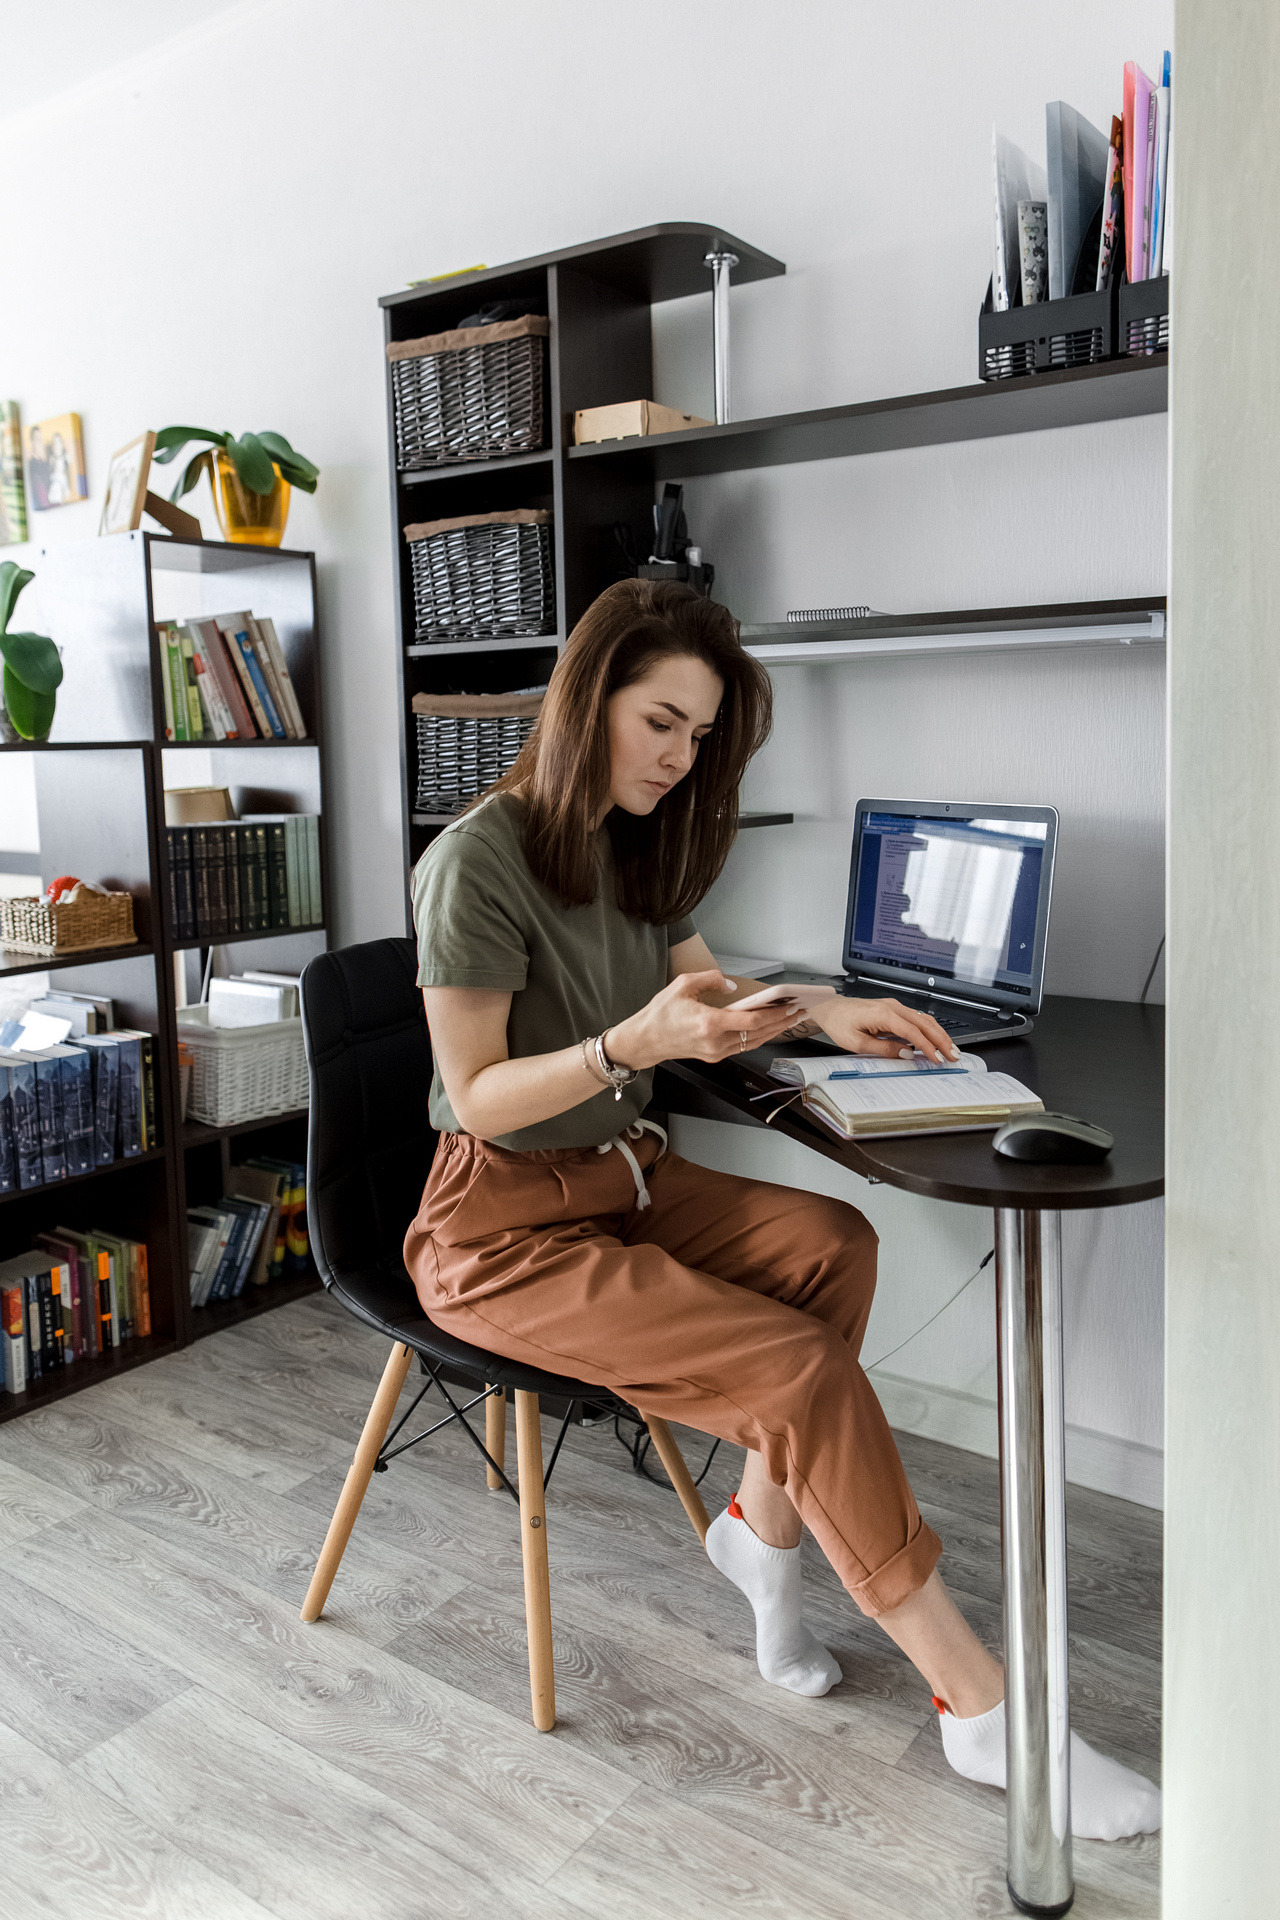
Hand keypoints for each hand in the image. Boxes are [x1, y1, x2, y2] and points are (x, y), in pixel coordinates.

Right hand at [606, 970, 802, 1068]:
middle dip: (782, 1023)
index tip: (789, 1006)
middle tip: (799, 1011)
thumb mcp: (682, 984)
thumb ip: (710, 979)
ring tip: (789, 1019)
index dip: (775, 1015)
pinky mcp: (714, 1056)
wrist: (644, 1040)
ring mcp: (715, 1052)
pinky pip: (742, 1047)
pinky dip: (758, 1037)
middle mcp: (715, 1042)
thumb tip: (731, 985)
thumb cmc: (660, 1013)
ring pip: (753, 1043)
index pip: (752, 1022)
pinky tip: (768, 1028)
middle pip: (758, 1034)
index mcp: (709, 1024)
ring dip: (773, 1031)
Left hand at [813, 995, 961, 1064]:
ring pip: (924, 1019)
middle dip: (942, 1040)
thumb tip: (906, 1053)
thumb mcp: (857, 1043)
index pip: (913, 1031)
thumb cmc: (839, 1023)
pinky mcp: (894, 1010)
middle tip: (954, 1055)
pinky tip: (936, 1040)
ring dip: (939, 1034)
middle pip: (925, 1023)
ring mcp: (894, 1006)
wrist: (830, 1008)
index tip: (937, 1058)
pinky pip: (916, 1019)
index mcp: (883, 1013)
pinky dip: (929, 1030)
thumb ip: (883, 1049)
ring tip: (950, 1049)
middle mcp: (892, 1006)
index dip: (928, 1046)